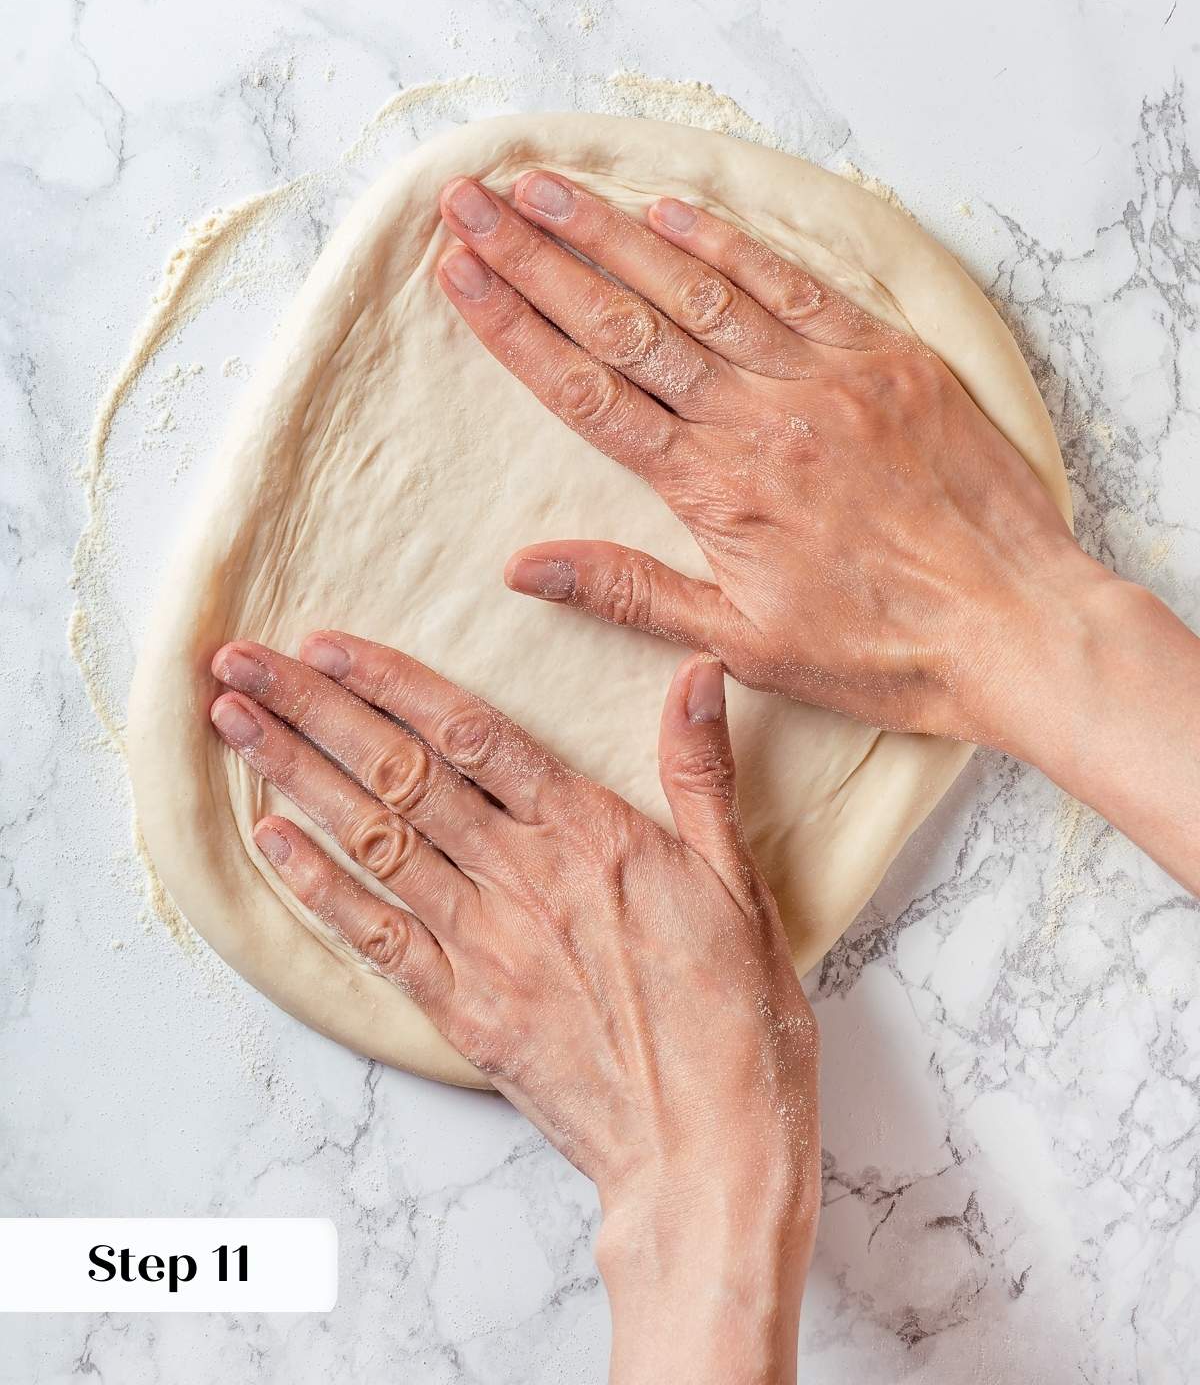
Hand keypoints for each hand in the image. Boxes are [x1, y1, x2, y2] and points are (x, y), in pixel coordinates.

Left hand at [209, 635, 819, 1383]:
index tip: (326, 644)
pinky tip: (271, 841)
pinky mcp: (464, 1011)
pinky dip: (319, 886)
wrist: (707, 1150)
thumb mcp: (737, 882)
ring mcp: (485, 946)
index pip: (471, 734)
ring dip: (296, 778)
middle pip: (401, 773)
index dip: (390, 683)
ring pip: (375, 841)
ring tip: (233, 727)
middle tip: (240, 665)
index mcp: (590, 834)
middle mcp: (524, 877)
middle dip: (313, 710)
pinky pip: (376, 938)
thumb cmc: (734, 1018)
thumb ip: (701, 773)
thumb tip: (699, 671)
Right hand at [434, 170, 1083, 742]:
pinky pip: (792, 285)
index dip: (512, 326)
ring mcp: (822, 377)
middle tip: (471, 202)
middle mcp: (756, 417)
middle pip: (623, 322)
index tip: (455, 272)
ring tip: (544, 185)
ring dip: (611, 232)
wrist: (1014, 624)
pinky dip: (727, 244)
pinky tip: (668, 208)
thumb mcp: (743, 641)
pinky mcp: (884, 356)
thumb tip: (522, 566)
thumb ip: (628, 592)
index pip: (586, 392)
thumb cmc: (881, 649)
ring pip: (696, 288)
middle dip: (536, 258)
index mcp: (712, 488)